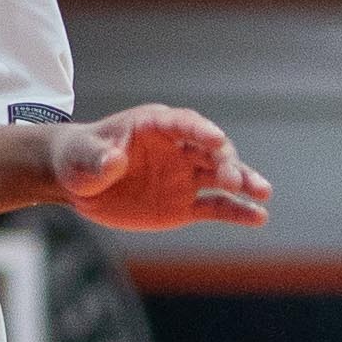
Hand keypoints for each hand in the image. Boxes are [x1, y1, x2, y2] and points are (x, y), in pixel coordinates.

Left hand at [51, 104, 271, 231]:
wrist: (78, 182)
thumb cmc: (79, 158)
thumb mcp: (82, 158)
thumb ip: (99, 159)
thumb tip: (115, 160)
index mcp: (154, 126)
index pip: (183, 124)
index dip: (200, 131)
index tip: (217, 140)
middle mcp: (177, 148)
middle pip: (210, 151)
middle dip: (226, 162)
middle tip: (235, 180)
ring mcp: (184, 176)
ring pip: (220, 176)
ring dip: (243, 182)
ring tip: (264, 194)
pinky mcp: (184, 203)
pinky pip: (215, 207)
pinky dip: (237, 211)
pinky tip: (258, 217)